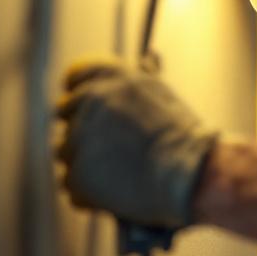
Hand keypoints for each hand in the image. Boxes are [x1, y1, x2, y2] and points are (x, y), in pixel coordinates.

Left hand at [54, 58, 215, 227]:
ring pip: (66, 152)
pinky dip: (88, 193)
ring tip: (117, 176)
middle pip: (64, 116)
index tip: (79, 109)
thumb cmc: (185, 138)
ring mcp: (80, 138)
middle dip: (80, 131)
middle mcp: (92, 101)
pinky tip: (114, 194)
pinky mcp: (77, 174)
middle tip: (105, 150)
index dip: (78, 96)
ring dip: (84, 163)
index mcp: (111, 78)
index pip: (77, 79)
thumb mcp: (162, 95)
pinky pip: (71, 184)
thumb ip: (138, 84)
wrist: (192, 173)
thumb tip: (146, 61)